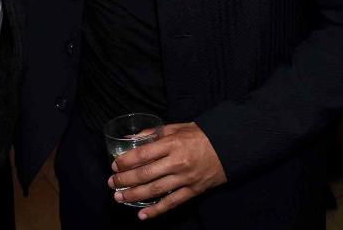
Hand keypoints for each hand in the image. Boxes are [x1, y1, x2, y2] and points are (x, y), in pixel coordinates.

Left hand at [108, 122, 225, 220]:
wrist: (229, 147)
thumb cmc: (201, 135)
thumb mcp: (177, 127)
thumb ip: (154, 133)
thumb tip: (131, 138)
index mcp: (173, 144)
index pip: (143, 154)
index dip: (126, 161)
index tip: (114, 165)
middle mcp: (177, 162)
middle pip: (146, 174)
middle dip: (125, 180)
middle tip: (112, 183)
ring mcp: (185, 178)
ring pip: (155, 190)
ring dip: (134, 195)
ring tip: (119, 197)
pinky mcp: (193, 191)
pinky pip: (172, 203)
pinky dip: (156, 210)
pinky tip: (142, 215)